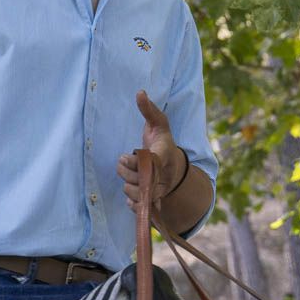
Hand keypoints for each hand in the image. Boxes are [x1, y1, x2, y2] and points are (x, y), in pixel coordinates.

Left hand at [117, 89, 184, 210]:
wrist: (174, 167)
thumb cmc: (163, 141)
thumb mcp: (159, 123)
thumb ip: (149, 109)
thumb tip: (139, 92)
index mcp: (164, 156)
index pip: (150, 162)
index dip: (136, 161)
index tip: (132, 153)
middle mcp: (163, 176)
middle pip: (137, 178)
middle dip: (125, 168)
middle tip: (125, 159)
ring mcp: (159, 192)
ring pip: (133, 193)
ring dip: (126, 183)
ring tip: (129, 172)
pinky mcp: (153, 204)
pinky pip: (136, 207)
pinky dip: (131, 201)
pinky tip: (133, 188)